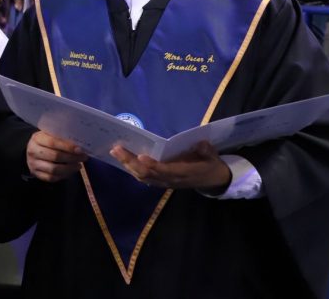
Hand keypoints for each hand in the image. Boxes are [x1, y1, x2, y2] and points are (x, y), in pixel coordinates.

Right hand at [26, 131, 86, 181]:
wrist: (32, 151)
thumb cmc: (45, 141)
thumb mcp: (50, 135)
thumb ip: (61, 138)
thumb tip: (78, 145)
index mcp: (37, 138)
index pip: (53, 143)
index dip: (67, 147)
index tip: (80, 150)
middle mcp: (33, 151)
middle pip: (55, 156)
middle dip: (72, 158)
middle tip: (83, 157)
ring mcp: (33, 164)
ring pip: (54, 169)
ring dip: (69, 168)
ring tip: (79, 165)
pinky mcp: (36, 174)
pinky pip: (52, 178)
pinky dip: (63, 175)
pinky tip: (71, 171)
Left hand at [110, 141, 231, 190]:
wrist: (212, 180)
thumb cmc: (210, 165)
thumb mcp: (212, 157)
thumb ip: (206, 152)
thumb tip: (201, 145)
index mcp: (183, 173)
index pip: (165, 171)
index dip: (153, 165)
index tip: (141, 156)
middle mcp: (170, 180)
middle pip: (147, 174)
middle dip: (131, 162)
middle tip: (117, 149)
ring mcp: (164, 182)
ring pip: (142, 176)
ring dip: (127, 165)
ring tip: (115, 152)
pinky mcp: (160, 182)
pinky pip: (143, 177)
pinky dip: (132, 169)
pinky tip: (122, 159)